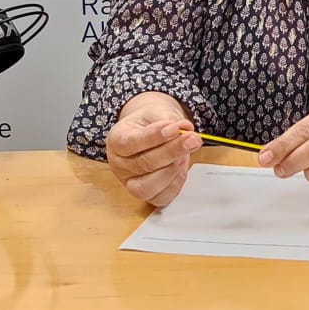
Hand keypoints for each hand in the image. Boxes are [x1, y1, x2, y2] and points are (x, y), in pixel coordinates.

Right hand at [104, 92, 199, 206]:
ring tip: (185, 154)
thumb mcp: (156, 112)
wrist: (152, 131)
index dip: (154, 137)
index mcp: (116, 140)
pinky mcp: (147, 194)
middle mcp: (120, 165)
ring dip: (172, 170)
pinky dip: (175, 184)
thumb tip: (185, 128)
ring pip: (148, 187)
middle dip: (171, 152)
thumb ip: (169, 119)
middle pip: (143, 164)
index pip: (130, 143)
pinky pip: (161, 197)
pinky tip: (182, 167)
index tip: (174, 128)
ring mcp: (131, 183)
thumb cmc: (150, 123)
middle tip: (191, 139)